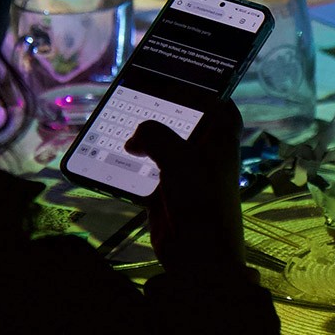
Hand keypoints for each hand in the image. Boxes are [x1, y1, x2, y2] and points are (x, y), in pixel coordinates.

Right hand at [124, 99, 247, 278]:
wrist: (199, 259)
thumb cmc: (201, 203)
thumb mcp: (177, 158)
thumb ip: (155, 135)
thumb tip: (135, 138)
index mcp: (221, 138)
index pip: (218, 102)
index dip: (202, 88)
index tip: (178, 74)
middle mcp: (206, 152)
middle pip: (184, 120)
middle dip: (162, 109)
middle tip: (136, 92)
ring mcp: (186, 171)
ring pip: (163, 143)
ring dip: (144, 136)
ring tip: (118, 118)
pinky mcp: (167, 191)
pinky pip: (147, 168)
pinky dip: (133, 161)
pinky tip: (113, 152)